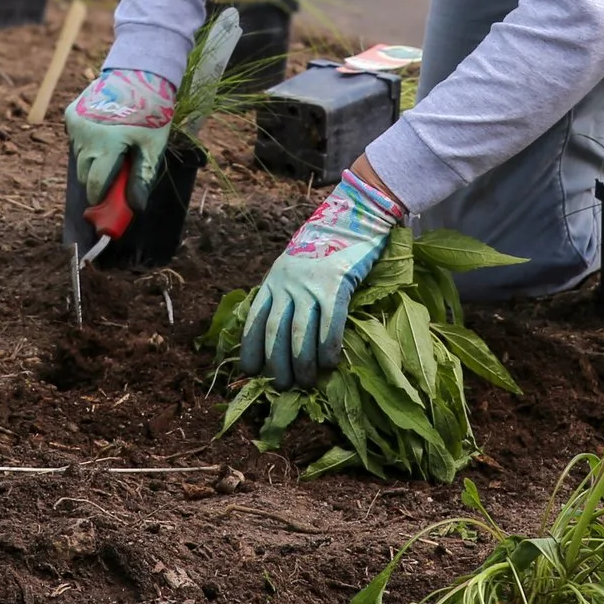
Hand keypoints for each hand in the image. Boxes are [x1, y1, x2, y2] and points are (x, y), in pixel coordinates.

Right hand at [64, 69, 175, 211]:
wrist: (139, 73)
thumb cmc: (151, 112)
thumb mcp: (152, 146)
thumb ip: (141, 179)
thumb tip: (136, 208)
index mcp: (106, 145)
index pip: (93, 185)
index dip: (100, 198)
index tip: (107, 204)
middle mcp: (85, 135)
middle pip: (83, 174)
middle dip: (96, 180)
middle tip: (115, 174)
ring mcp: (75, 123)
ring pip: (78, 157)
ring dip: (91, 160)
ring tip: (113, 148)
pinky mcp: (70, 113)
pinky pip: (75, 139)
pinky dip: (86, 143)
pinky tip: (103, 132)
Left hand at [240, 169, 404, 387]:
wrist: (353, 216)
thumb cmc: (327, 244)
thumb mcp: (295, 264)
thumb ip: (288, 291)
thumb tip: (287, 331)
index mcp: (273, 279)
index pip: (256, 320)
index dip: (251, 348)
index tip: (251, 371)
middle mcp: (287, 284)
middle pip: (276, 333)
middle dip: (277, 364)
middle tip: (282, 387)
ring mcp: (310, 286)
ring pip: (300, 335)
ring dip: (302, 364)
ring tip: (306, 383)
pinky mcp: (336, 287)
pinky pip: (330, 326)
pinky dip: (328, 349)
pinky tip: (330, 365)